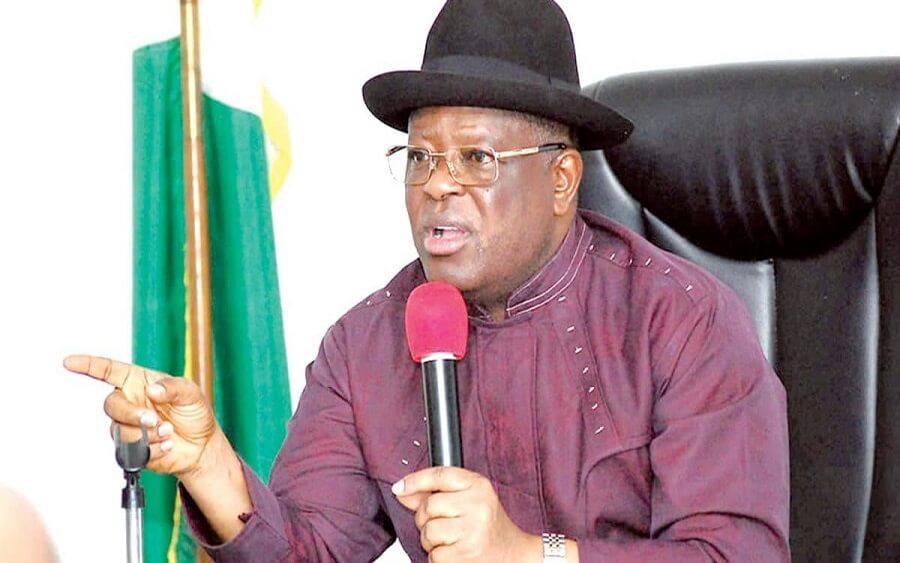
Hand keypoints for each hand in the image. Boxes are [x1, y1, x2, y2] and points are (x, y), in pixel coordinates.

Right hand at [64, 355, 222, 478]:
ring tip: (169, 432)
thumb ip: (174, 388)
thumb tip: (153, 390)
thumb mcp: (191, 393)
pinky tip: (167, 445)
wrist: (202, 445)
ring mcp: (128, 426)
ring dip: (147, 434)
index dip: (88, 365)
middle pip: (111, 405)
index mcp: (138, 382)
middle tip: (153, 420)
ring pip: (120, 430)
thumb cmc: (194, 413)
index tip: (70, 362)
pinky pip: (130, 451)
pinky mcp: (130, 448)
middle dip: (131, 414)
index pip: (108, 371)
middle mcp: (129, 402)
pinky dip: (152, 449)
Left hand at [392, 466, 539, 561]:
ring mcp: (473, 529)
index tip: (400, 488)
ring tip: (450, 541)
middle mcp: (478, 504)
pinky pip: (434, 555)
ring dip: (432, 541)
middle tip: (442, 525)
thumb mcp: (468, 500)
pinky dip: (439, 557)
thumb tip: (402, 491)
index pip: (440, 475)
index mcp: (479, 485)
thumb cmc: (488, 526)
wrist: (513, 554)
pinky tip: (454, 553)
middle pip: (428, 506)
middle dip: (426, 519)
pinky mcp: (467, 553)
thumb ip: (435, 493)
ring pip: (428, 531)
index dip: (415, 480)